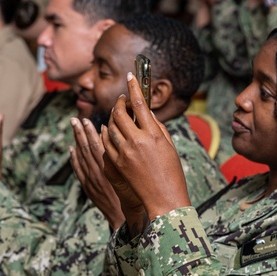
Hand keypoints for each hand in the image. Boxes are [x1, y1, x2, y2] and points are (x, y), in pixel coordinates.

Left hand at [70, 117, 124, 229]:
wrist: (126, 217)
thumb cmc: (135, 195)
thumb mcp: (133, 174)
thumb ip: (126, 156)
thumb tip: (122, 138)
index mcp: (110, 168)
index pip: (97, 145)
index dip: (91, 132)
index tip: (87, 120)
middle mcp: (98, 172)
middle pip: (86, 148)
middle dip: (80, 132)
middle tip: (75, 119)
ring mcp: (91, 181)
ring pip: (81, 157)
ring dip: (76, 141)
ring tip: (73, 128)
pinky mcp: (89, 188)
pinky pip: (78, 170)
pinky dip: (74, 159)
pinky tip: (71, 150)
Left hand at [101, 74, 189, 227]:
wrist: (163, 198)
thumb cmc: (171, 172)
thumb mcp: (168, 146)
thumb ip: (157, 127)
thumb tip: (146, 112)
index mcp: (153, 135)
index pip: (141, 104)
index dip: (135, 87)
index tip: (131, 77)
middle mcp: (136, 141)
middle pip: (120, 113)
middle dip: (120, 103)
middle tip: (122, 98)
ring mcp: (123, 153)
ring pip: (110, 126)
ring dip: (112, 116)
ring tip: (116, 113)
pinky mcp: (115, 163)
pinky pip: (105, 142)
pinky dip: (105, 133)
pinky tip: (107, 130)